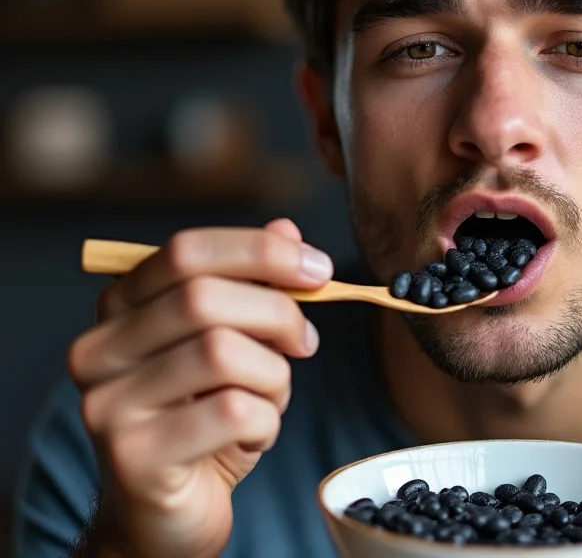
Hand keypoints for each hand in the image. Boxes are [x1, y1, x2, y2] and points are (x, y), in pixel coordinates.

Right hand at [67, 219, 332, 557]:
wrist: (170, 513)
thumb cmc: (205, 419)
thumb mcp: (236, 343)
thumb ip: (254, 284)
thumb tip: (287, 231)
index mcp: (120, 308)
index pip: (186, 252)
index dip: (261, 252)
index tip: (319, 271)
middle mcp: (99, 349)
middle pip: (204, 298)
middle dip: (279, 315)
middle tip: (306, 343)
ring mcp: (108, 404)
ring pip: (223, 353)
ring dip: (275, 377)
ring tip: (271, 400)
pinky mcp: (134, 455)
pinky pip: (233, 412)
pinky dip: (267, 421)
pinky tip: (255, 435)